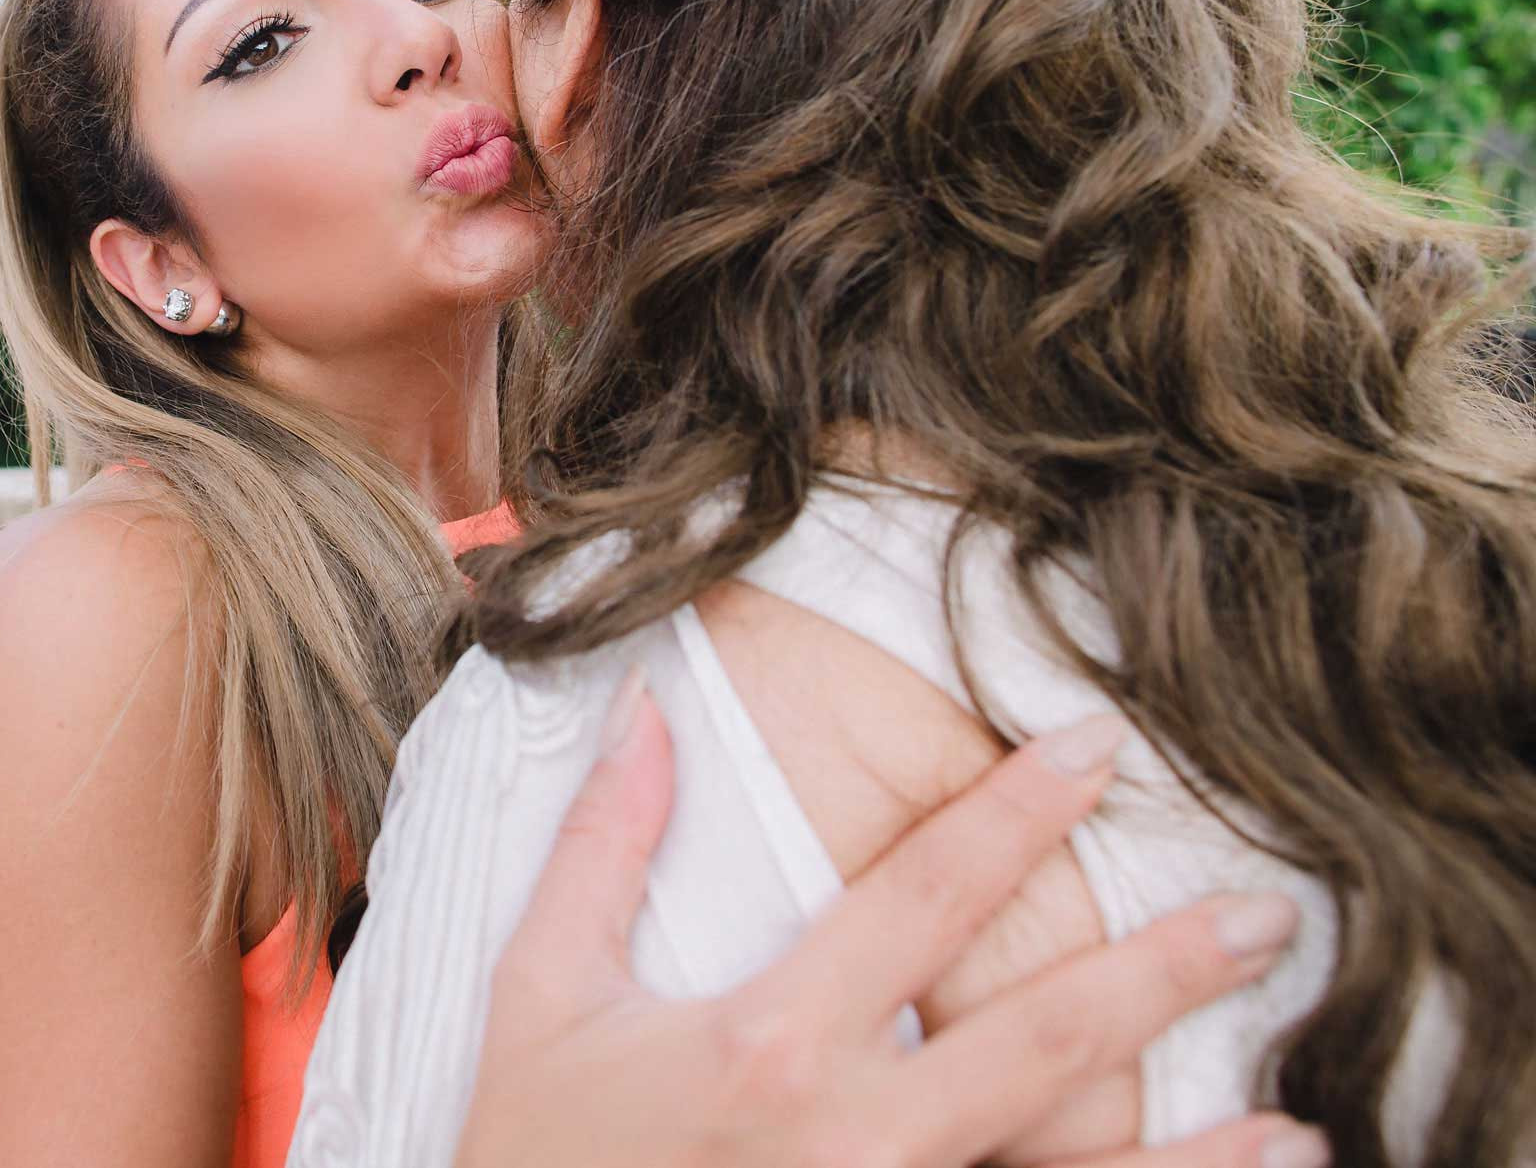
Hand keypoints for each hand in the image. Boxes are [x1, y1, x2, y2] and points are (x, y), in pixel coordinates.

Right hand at [453, 672, 1328, 1167]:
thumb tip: (644, 704)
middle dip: (1162, 973)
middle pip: (1041, 1040)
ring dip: (1194, 1162)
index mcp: (766, 1044)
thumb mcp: (536, 996)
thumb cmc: (522, 1155)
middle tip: (1265, 920)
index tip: (1098, 743)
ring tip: (1303, 1131)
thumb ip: (600, 849)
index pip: (923, 897)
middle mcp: (848, 1142)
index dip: (1016, 810)